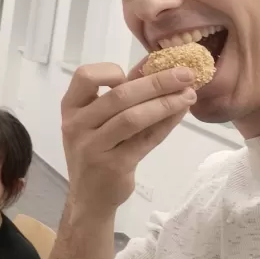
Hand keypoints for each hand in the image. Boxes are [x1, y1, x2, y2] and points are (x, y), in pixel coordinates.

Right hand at [61, 62, 196, 212]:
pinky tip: (180, 113)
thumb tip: (154, 63)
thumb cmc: (96, 149)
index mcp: (70, 107)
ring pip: (132, 118)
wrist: (89, 195)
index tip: (135, 73)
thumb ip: (122, 93)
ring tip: (189, 94)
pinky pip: (145, 140)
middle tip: (186, 74)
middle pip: (119, 96)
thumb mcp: (98, 120)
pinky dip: (166, 125)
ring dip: (165, 103)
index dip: (112, 71)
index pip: (85, 76)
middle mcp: (76, 125)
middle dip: (157, 82)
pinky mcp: (113, 165)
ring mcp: (93, 147)